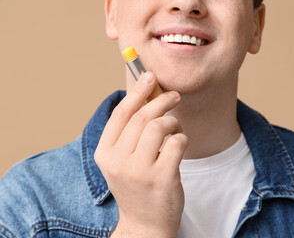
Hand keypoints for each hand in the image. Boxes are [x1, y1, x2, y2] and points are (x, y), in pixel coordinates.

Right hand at [94, 72, 187, 237]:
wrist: (145, 224)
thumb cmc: (137, 187)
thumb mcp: (122, 161)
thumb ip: (129, 134)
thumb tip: (146, 96)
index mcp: (104, 154)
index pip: (120, 114)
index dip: (137, 92)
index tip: (150, 77)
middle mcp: (118, 161)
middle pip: (141, 116)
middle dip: (162, 100)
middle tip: (174, 96)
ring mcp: (139, 171)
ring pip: (158, 126)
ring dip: (173, 122)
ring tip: (176, 129)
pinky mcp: (161, 178)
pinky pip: (177, 142)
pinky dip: (182, 138)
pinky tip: (181, 144)